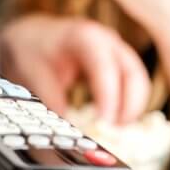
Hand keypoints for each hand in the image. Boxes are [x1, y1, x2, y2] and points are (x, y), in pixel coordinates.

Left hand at [0, 14, 149, 123]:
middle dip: (129, 107)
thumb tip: (68, 133)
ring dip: (131, 109)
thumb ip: (52, 103)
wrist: (31, 36)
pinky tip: (114, 123)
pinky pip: (133, 86)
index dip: (109, 98)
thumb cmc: (33, 51)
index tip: (104, 124)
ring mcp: (117, 52)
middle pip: (134, 75)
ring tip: (114, 132)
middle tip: (115, 132)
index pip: (105, 69)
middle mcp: (108, 42)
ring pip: (138, 82)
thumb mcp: (35, 76)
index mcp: (86, 37)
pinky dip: (128, 105)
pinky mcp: (119, 64)